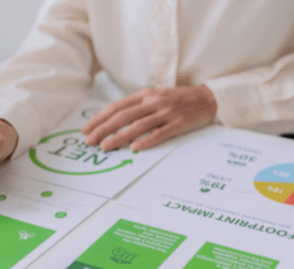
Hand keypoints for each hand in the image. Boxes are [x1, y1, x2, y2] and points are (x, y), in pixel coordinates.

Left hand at [82, 85, 217, 150]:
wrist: (206, 99)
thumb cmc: (177, 100)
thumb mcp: (155, 97)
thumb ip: (137, 107)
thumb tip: (113, 120)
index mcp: (145, 95)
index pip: (117, 107)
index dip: (100, 118)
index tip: (87, 129)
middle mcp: (153, 102)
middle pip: (123, 116)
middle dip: (103, 129)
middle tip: (89, 141)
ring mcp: (166, 112)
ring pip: (138, 126)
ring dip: (119, 136)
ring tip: (105, 146)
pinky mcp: (178, 123)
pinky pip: (160, 133)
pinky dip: (146, 141)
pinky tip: (134, 149)